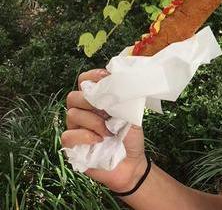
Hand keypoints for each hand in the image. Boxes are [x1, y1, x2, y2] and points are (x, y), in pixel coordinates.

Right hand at [61, 69, 147, 192]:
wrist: (131, 163)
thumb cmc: (130, 137)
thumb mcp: (131, 113)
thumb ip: (122, 98)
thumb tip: (116, 81)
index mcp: (96, 101)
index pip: (84, 81)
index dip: (92, 77)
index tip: (106, 80)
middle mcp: (83, 112)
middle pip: (74, 96)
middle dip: (91, 102)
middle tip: (107, 112)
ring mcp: (75, 128)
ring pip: (72, 114)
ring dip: (94, 121)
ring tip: (109, 132)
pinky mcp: (71, 146)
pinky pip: (69, 135)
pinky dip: (85, 136)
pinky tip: (98, 141)